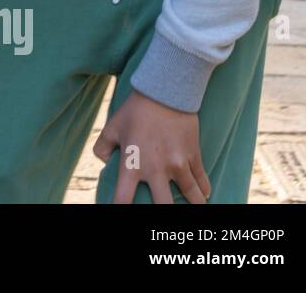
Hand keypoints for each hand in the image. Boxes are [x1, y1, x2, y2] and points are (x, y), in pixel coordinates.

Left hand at [93, 89, 210, 203]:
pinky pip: (201, 180)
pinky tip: (204, 195)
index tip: (120, 211)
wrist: (165, 92)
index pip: (123, 198)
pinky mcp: (194, 156)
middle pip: (163, 206)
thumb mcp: (112, 127)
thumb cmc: (135, 110)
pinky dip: (203, 190)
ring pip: (192, 197)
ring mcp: (178, 164)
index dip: (119, 208)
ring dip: (193, 205)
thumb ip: (102, 146)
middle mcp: (156, 169)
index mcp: (132, 164)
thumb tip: (103, 161)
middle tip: (163, 209)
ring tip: (194, 208)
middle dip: (163, 213)